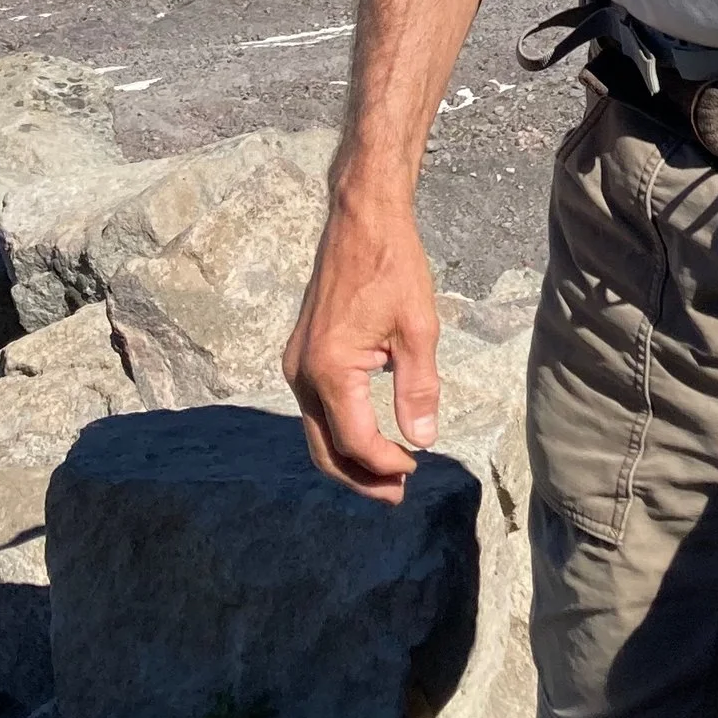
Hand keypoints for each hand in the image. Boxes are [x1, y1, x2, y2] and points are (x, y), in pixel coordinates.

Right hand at [282, 190, 441, 503]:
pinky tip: (368, 436)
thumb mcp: (418, 329)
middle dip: (360, 479)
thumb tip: (422, 441)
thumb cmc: (392, 266)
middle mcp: (302, 373)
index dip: (385, 463)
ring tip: (387, 474)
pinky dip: (339, 432)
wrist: (361, 221)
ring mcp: (296, 364)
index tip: (416, 469)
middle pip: (325, 450)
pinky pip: (314, 409)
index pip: (355, 441)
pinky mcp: (301, 355)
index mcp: (330, 369)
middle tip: (397, 495)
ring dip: (349, 459)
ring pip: (316, 433)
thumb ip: (418, 389)